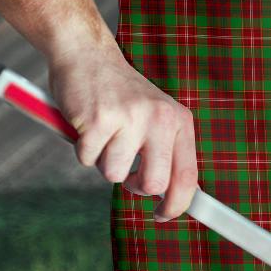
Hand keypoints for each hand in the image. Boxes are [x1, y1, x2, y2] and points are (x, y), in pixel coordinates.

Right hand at [47, 45, 197, 221]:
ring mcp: (130, 118)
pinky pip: (87, 159)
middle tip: (126, 171)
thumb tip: (175, 198)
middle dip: (135, 186)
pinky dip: (82, 149)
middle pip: (154, 184)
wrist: (87, 55)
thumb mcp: (155, 117)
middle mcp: (160, 118)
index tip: (163, 216)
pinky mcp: (98, 120)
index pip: (187, 176)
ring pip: (114, 175)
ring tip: (104, 133)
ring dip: (103, 161)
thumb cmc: (120, 95)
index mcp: (178, 120)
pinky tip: (87, 124)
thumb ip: (167, 152)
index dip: (177, 205)